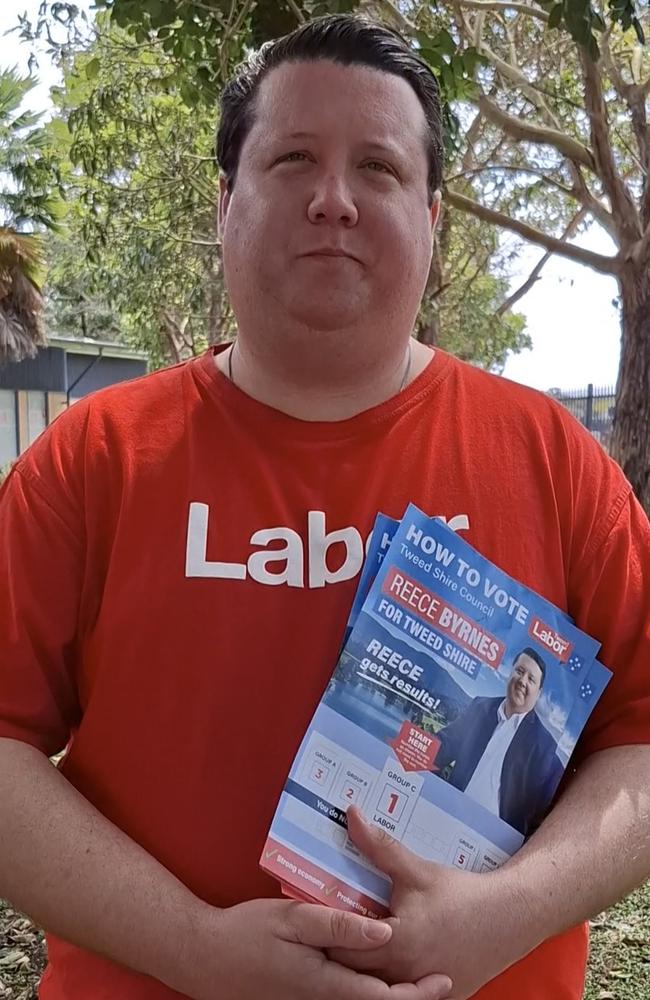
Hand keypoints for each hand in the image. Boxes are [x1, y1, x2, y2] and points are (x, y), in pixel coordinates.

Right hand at [173, 896, 452, 999]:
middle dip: (411, 997)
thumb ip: (337, 925)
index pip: (383, 999)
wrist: (204, 959)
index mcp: (325, 984)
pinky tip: (373, 976)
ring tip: (417, 978)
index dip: (417, 994)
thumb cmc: (247, 933)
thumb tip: (384, 929)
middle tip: (441, 980)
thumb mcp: (292, 918)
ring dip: (388, 995)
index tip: (444, 980)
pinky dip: (364, 993)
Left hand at [330, 809, 541, 999]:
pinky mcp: (440, 998)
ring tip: (354, 950)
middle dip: (340, 956)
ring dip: (365, 972)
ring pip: (378, 990)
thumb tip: (351, 815)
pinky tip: (385, 964)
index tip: (313, 924)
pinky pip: (404, 996)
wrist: (510, 916)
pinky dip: (390, 982)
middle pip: (355, 975)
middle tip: (326, 937)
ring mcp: (423, 991)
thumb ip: (379, 846)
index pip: (341, 951)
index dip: (325, 938)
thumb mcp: (417, 869)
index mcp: (396, 943)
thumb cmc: (460, 893)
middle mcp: (406, 974)